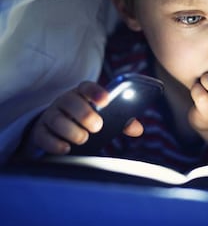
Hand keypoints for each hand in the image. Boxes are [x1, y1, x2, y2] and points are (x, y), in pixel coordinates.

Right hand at [24, 81, 142, 155]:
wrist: (58, 127)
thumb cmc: (88, 119)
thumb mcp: (105, 116)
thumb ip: (122, 121)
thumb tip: (138, 129)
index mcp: (82, 94)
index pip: (87, 87)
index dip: (96, 92)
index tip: (106, 100)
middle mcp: (65, 101)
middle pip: (70, 101)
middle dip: (84, 113)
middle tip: (97, 126)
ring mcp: (51, 115)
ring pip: (55, 119)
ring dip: (70, 130)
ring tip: (83, 139)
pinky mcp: (40, 131)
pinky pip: (43, 135)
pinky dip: (54, 143)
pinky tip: (66, 148)